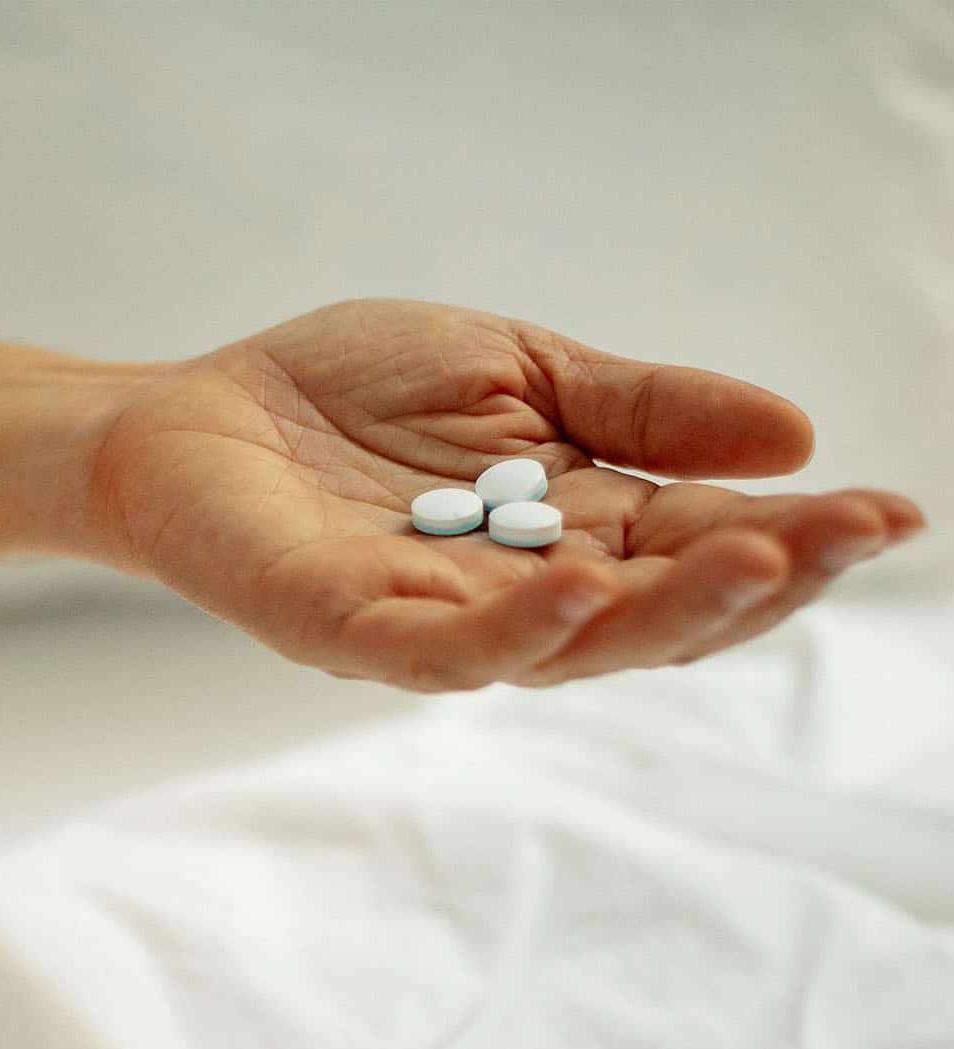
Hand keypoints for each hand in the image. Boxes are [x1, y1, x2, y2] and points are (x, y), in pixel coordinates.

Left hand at [86, 299, 923, 689]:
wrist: (193, 411)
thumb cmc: (343, 394)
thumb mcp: (518, 370)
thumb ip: (637, 406)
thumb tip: (794, 433)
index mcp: (566, 530)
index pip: (694, 547)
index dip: (790, 535)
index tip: (884, 509)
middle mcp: (513, 592)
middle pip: (653, 613)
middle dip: (757, 580)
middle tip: (848, 536)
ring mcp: (432, 619)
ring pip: (567, 646)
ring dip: (664, 612)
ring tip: (754, 559)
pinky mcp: (345, 627)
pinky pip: (441, 649)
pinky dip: (514, 626)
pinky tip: (579, 583)